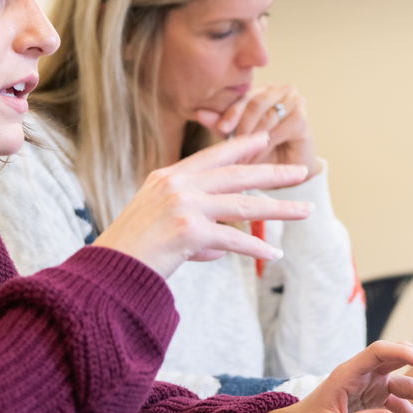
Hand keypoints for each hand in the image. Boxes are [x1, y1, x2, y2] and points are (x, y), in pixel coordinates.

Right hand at [93, 133, 310, 278]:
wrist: (107, 271)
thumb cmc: (130, 252)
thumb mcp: (157, 224)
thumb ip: (192, 228)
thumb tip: (221, 247)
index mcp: (167, 177)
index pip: (212, 157)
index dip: (241, 148)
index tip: (264, 140)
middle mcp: (176, 185)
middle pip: (236, 175)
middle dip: (273, 174)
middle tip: (301, 173)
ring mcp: (183, 206)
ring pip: (243, 205)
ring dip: (280, 209)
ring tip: (305, 211)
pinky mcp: (189, 231)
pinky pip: (233, 238)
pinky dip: (256, 247)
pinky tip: (275, 253)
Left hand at [195, 83, 315, 169]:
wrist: (288, 174)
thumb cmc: (262, 153)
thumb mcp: (237, 137)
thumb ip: (221, 124)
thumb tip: (199, 112)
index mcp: (262, 91)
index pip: (244, 97)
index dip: (231, 112)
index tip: (221, 128)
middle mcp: (280, 91)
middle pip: (255, 104)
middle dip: (242, 128)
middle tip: (232, 149)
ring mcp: (294, 101)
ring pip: (266, 118)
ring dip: (252, 142)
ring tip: (242, 159)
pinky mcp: (302, 118)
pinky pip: (278, 130)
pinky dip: (265, 147)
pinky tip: (256, 160)